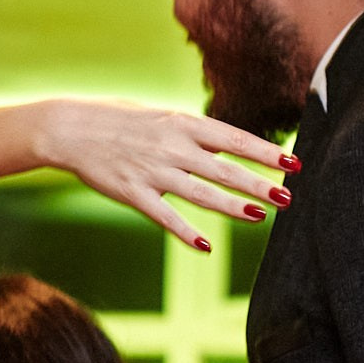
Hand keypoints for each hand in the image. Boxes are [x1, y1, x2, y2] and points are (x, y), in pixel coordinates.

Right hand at [32, 98, 293, 250]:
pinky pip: (163, 216)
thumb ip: (191, 134)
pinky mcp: (131, 193)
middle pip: (225, 170)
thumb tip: (226, 149)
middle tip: (287, 198)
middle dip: (259, 185)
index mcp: (182, 123)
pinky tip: (204, 246)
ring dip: (233, 207)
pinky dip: (184, 232)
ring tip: (260, 216)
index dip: (266, 152)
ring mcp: (152, 172)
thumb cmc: (117, 119)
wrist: (69, 128)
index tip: (293, 163)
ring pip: (201, 193)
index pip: (234, 139)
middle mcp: (172, 147)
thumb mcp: (160, 116)